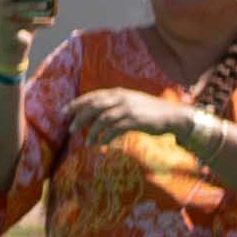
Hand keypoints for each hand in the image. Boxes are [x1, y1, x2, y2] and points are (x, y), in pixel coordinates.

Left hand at [61, 89, 176, 146]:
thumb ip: (114, 104)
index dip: (76, 104)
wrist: (172, 116)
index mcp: (118, 92)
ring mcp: (128, 109)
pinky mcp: (135, 120)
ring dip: (92, 131)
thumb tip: (94, 114)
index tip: (63, 112)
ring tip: (87, 142)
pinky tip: (101, 144)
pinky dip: (106, 137)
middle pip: (93, 106)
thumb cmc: (149, 111)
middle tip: (69, 129)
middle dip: (79, 117)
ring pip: (102, 119)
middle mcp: (121, 98)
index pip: (92, 97)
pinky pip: (115, 129)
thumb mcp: (130, 102)